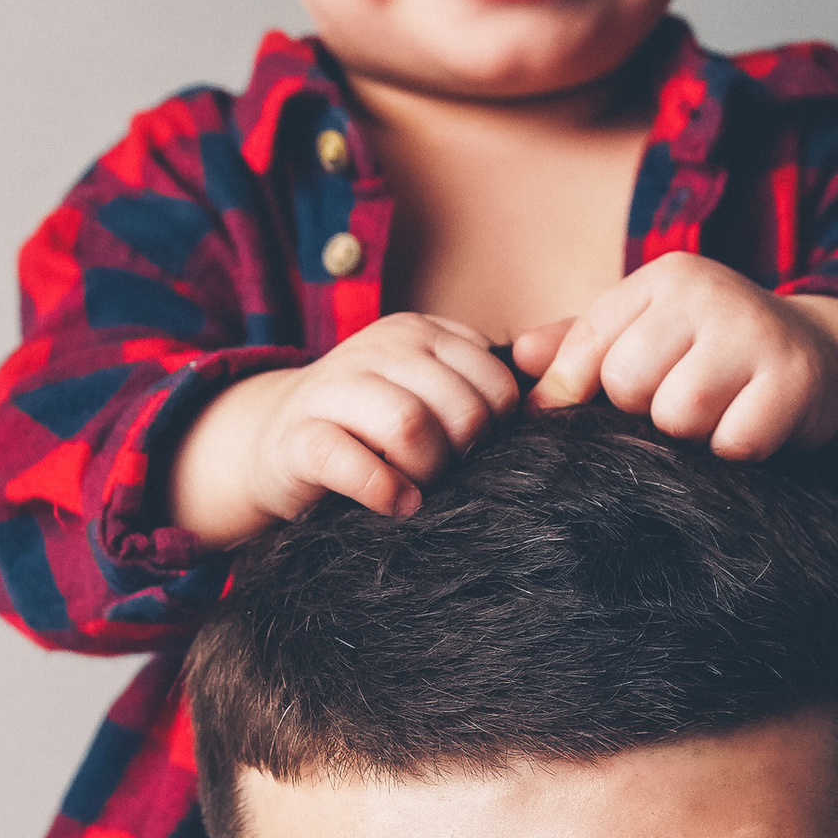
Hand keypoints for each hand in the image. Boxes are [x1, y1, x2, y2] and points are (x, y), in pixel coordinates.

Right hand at [165, 314, 519, 536]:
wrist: (275, 443)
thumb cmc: (374, 426)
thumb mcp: (431, 389)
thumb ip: (488, 382)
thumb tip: (562, 378)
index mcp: (421, 334)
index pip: (495, 379)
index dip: (498, 426)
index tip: (477, 448)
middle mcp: (379, 350)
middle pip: (460, 405)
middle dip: (464, 452)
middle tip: (446, 472)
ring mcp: (334, 390)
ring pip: (409, 426)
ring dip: (426, 470)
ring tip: (420, 486)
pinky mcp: (299, 439)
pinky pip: (351, 464)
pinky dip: (383, 491)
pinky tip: (394, 503)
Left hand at [515, 257, 837, 459]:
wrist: (827, 360)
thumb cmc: (717, 352)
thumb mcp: (652, 331)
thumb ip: (582, 343)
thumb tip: (520, 358)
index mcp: (666, 277)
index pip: (588, 344)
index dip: (571, 392)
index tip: (573, 415)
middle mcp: (710, 292)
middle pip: (629, 383)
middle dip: (644, 414)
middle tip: (677, 408)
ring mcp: (755, 333)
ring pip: (678, 416)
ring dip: (692, 436)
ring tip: (715, 417)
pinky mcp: (794, 381)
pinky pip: (733, 443)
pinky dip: (737, 451)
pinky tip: (751, 429)